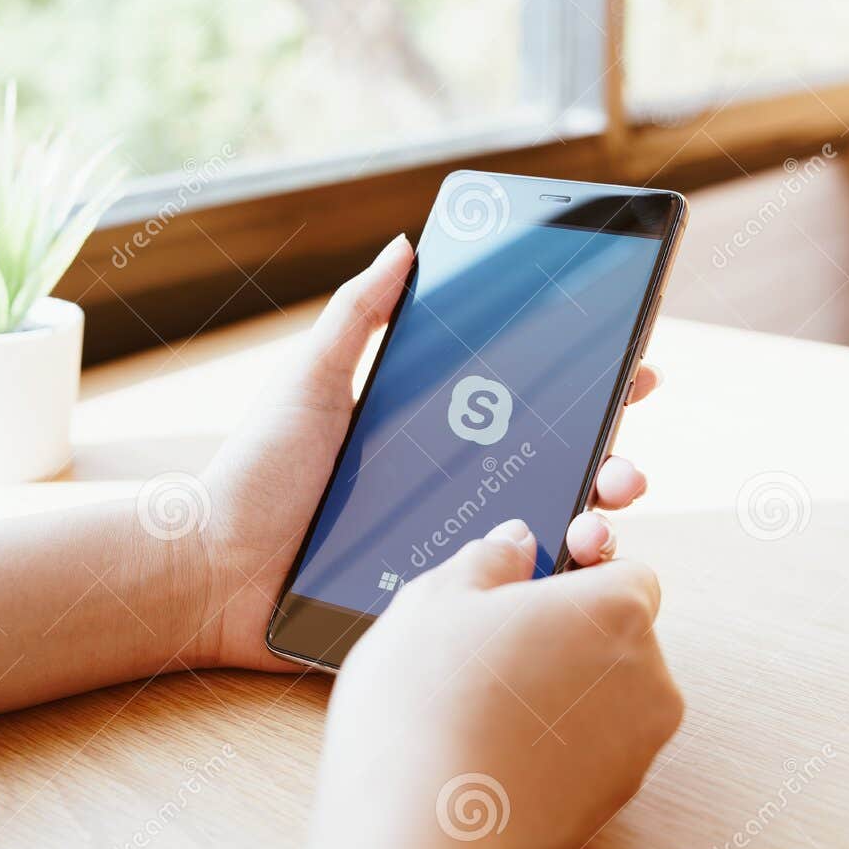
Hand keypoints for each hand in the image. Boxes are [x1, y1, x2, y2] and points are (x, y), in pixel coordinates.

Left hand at [191, 233, 660, 669]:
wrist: (212, 571)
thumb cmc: (257, 473)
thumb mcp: (310, 381)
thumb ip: (359, 315)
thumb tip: (409, 245)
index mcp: (436, 436)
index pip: (530, 405)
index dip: (591, 388)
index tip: (636, 367)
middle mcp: (457, 490)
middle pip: (560, 469)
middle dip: (613, 458)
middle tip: (625, 457)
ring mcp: (454, 548)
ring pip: (552, 533)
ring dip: (600, 521)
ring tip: (602, 513)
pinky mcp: (444, 603)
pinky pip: (516, 598)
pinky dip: (557, 584)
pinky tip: (571, 568)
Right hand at [308, 521, 683, 848]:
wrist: (420, 838)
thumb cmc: (426, 711)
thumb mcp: (434, 600)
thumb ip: (488, 558)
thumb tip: (515, 542)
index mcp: (616, 610)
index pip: (626, 572)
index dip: (575, 575)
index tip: (528, 587)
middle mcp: (648, 678)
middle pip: (614, 635)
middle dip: (561, 635)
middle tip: (486, 646)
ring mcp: (636, 749)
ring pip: (601, 696)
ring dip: (555, 690)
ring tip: (477, 704)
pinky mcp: (612, 802)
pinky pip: (588, 750)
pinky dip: (551, 744)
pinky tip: (488, 747)